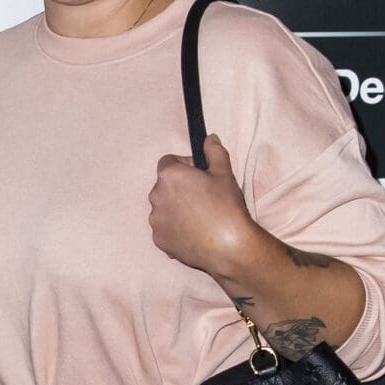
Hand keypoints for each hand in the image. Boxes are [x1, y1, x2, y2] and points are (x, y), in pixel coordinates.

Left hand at [148, 135, 263, 283]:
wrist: (229, 246)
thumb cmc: (227, 206)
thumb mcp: (224, 172)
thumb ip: (214, 151)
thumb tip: (209, 138)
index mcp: (169, 175)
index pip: (168, 161)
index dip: (184, 165)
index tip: (199, 175)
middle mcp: (156, 196)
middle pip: (164, 185)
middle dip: (180, 188)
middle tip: (203, 197)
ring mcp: (156, 220)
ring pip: (164, 208)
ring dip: (176, 208)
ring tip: (201, 217)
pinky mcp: (159, 240)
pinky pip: (165, 229)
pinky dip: (176, 228)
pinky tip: (195, 232)